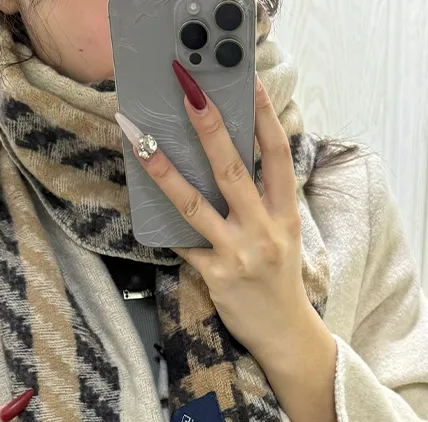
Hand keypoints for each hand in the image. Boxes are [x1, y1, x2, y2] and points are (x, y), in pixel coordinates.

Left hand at [115, 65, 339, 421]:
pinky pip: (183, 244)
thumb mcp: (284, 238)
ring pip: (195, 205)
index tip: (247, 81)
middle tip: (189, 92)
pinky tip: (143, 201)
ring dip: (165, 171)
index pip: (277, 157)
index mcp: (286, 216)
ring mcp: (239, 254)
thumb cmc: (281, 282)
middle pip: (233, 171)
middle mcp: (264, 230)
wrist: (286, 333)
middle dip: (210, 128)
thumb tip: (228, 168)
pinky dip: (164, 226)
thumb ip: (264, 205)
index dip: (263, 117)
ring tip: (141, 142)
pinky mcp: (216, 276)